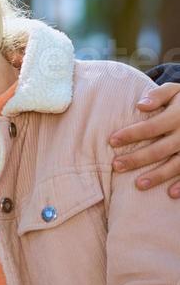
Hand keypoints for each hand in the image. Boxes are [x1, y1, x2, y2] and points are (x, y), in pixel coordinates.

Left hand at [110, 82, 179, 197]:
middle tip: (117, 166)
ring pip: (175, 165)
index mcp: (177, 116)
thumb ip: (158, 95)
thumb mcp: (175, 91)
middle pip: (159, 149)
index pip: (151, 127)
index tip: (112, 141)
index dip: (131, 134)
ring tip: (138, 185)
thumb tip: (140, 105)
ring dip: (157, 176)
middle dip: (137, 159)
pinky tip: (170, 194)